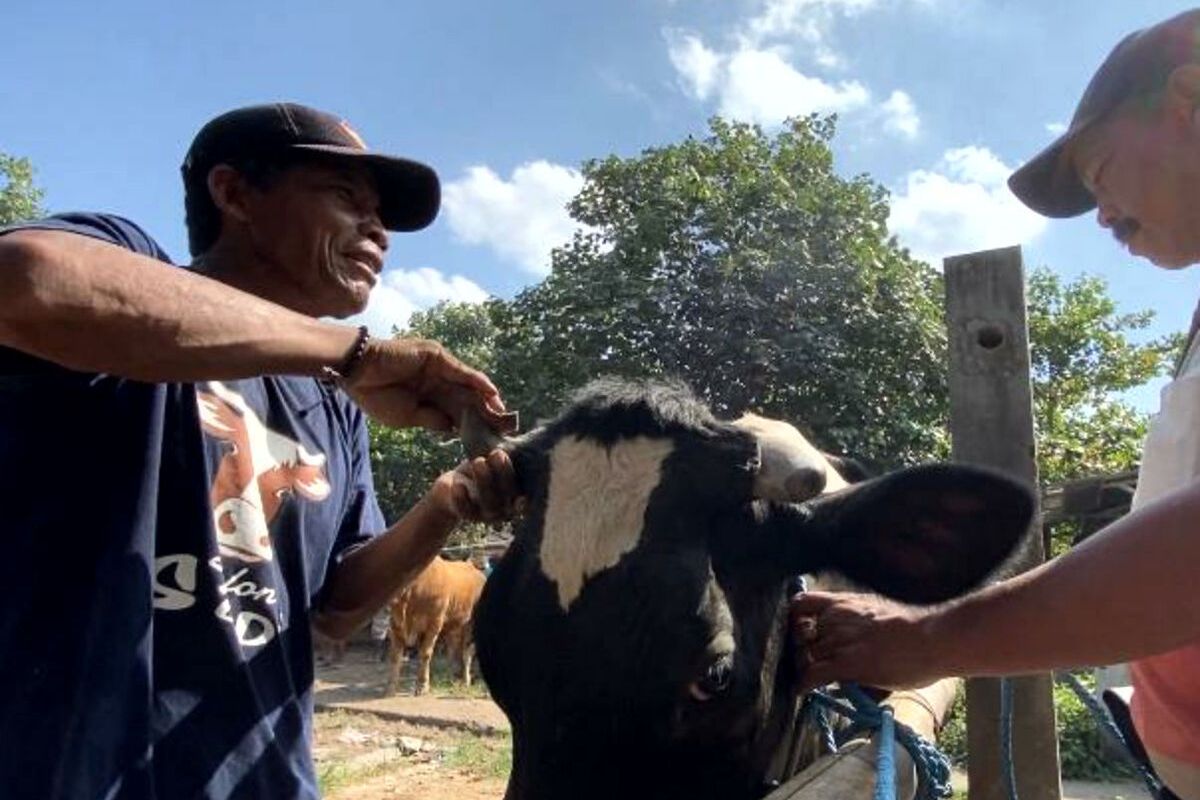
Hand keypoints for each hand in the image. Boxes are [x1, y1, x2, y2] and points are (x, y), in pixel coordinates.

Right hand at [344, 337, 512, 432]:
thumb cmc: (376, 396)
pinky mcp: (437, 357)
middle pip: (468, 398)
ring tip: (504, 415)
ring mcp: (438, 367)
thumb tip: (455, 428)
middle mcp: (437, 381)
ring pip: (469, 386)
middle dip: (487, 412)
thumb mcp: (408, 417)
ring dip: (487, 400)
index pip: (457, 411)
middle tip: (506, 427)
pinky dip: (478, 382)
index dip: (474, 423)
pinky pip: (462, 371)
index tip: (490, 438)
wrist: (357, 372)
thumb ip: (433, 420)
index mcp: (429, 397)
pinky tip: (493, 395)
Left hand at [427, 449, 522, 524]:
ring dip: (485, 481)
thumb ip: (506, 444)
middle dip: (503, 472)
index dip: (527, 476)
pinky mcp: (469, 516)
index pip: (528, 486)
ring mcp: (489, 514)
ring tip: (478, 461)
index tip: (521, 460)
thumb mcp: (494, 455)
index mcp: (519, 490)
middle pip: (509, 493)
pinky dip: (462, 498)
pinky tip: (457, 484)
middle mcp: (508, 506)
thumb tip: (513, 420)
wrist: (454, 485)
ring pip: (490, 502)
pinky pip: (467, 510)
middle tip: (497, 453)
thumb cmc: (481, 466)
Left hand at [791, 591, 942, 691]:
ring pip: (803, 656)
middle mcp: (835, 618)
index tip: (799, 630)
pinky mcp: (844, 663)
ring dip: (803, 668)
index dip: (795, 619)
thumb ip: (858, 619)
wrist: (933, 638)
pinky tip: (802, 691)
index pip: (802, 604)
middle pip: (800, 635)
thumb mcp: (879, 611)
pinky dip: (803, 684)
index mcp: (844, 602)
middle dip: (800, 649)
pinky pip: (811, 675)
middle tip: (807, 661)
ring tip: (808, 678)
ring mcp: (839, 640)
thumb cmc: (917, 628)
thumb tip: (852, 636)